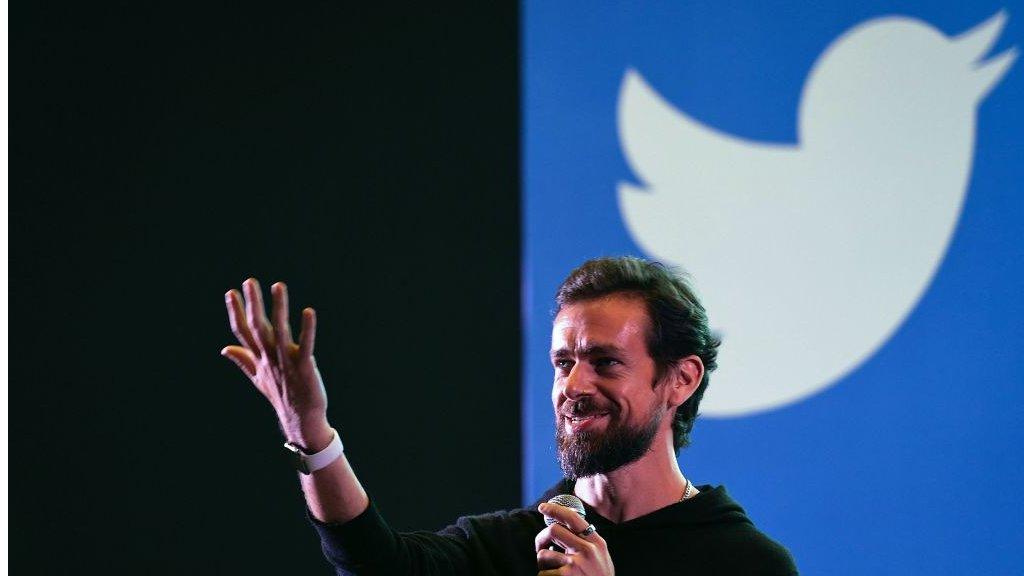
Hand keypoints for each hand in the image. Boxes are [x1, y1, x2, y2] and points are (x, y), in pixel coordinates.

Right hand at [222, 279, 331, 450]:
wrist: (300, 420)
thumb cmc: (281, 396)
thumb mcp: (258, 377)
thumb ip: (243, 360)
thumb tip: (224, 348)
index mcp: (259, 359)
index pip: (243, 332)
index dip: (236, 313)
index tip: (231, 292)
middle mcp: (270, 359)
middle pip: (257, 328)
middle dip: (253, 304)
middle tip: (249, 281)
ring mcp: (286, 363)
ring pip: (280, 332)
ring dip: (279, 309)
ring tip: (278, 285)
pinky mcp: (305, 368)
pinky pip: (305, 346)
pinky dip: (307, 329)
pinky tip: (309, 312)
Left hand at [535, 502, 614, 575]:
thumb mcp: (601, 559)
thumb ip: (587, 543)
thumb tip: (563, 523)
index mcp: (597, 543)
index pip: (574, 518)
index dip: (555, 510)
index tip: (543, 507)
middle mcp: (588, 551)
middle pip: (554, 530)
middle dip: (541, 538)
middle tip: (539, 546)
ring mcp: (576, 564)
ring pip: (544, 554)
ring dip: (543, 565)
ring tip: (552, 573)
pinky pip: (542, 572)